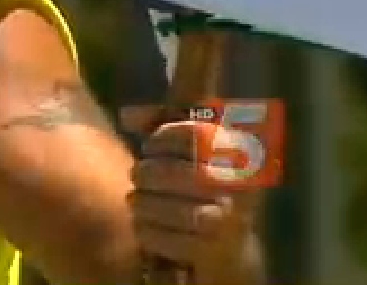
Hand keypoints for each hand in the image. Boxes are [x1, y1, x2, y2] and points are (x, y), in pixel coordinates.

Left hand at [124, 109, 261, 281]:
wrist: (232, 244)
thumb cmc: (203, 185)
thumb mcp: (189, 149)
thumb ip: (160, 125)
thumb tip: (126, 115)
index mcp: (238, 154)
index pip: (195, 135)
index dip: (162, 137)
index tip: (149, 146)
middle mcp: (240, 186)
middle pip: (178, 173)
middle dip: (147, 172)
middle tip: (137, 175)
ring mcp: (228, 221)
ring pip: (173, 209)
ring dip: (143, 203)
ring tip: (135, 200)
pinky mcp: (212, 252)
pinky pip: (168, 240)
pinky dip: (147, 231)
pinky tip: (143, 224)